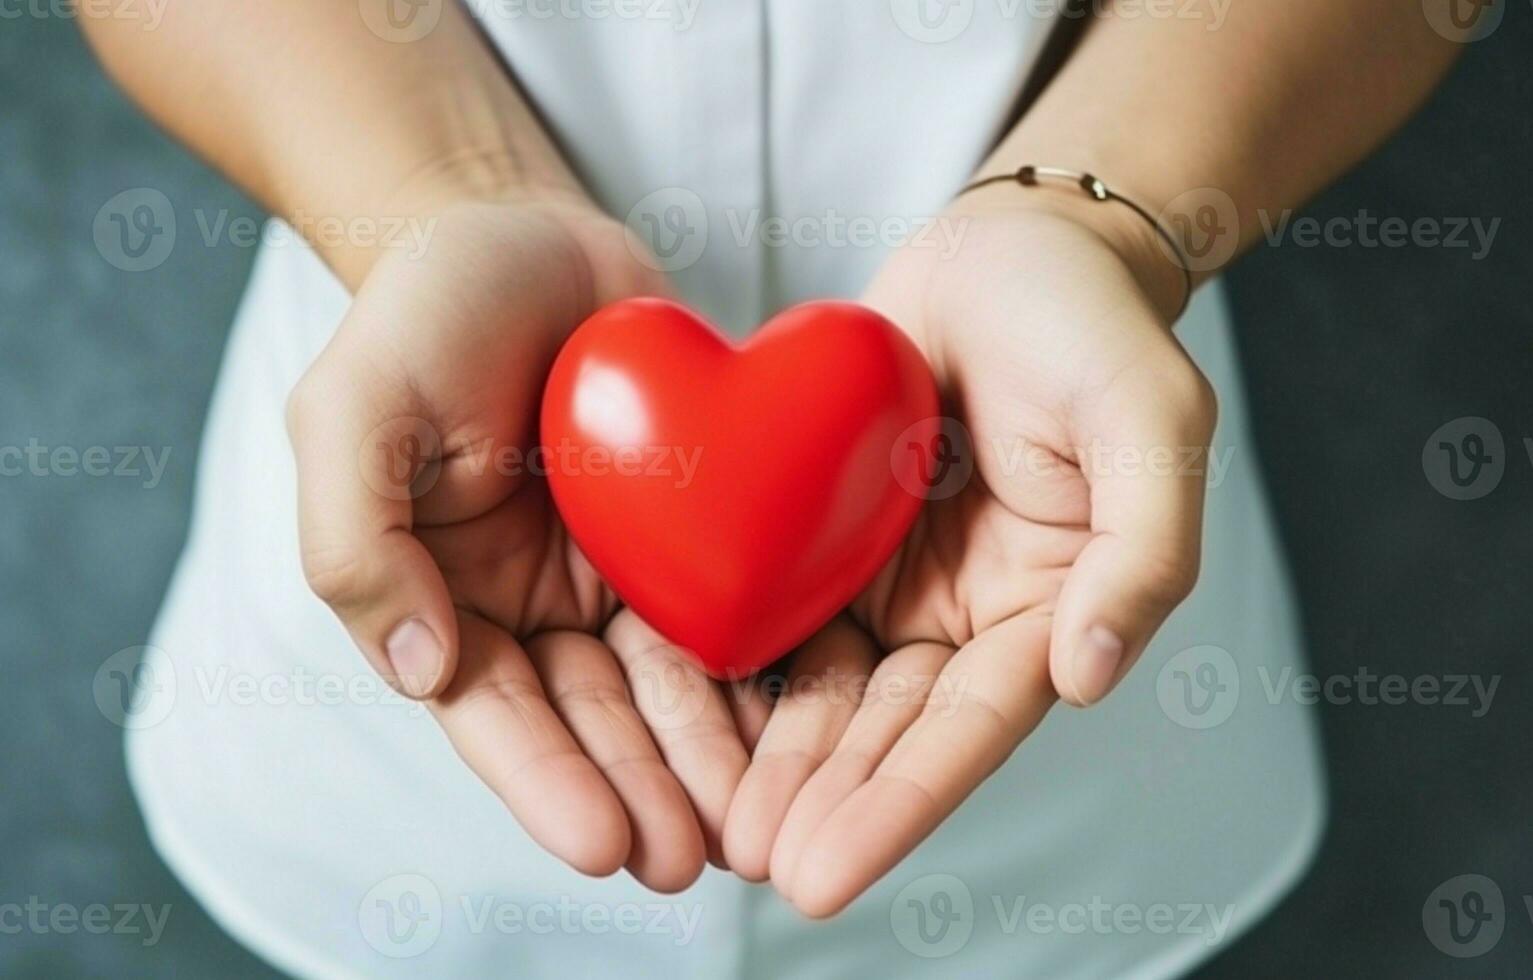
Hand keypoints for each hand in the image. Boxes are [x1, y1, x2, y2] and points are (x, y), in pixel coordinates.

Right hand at [286, 198, 760, 890]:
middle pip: (592, 718)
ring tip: (755, 824)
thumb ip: (357, 540)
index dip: (545, 780)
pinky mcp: (691, 531)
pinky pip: (729, 608)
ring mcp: (617, 571)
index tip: (604, 844)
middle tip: (694, 861)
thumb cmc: (427, 309)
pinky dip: (759, 670)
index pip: (493, 709)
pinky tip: (802, 725)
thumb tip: (419, 671)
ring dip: (707, 759)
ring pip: (669, 685)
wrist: (527, 233)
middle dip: (641, 792)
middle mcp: (535, 603)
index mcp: (447, 595)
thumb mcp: (354, 406)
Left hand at [723, 195, 1215, 913]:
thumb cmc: (1089, 323)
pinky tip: (685, 719)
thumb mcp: (1149, 417)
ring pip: (824, 690)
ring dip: (775, 762)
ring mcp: (891, 580)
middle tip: (756, 868)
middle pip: (888, 730)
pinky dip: (738, 670)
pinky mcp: (829, 536)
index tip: (830, 872)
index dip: (904, 802)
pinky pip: (777, 611)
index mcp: (1048, 607)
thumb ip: (1144, 547)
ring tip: (713, 827)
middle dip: (826, 804)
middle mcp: (964, 614)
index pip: (972, 726)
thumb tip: (1092, 674)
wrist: (1007, 248)